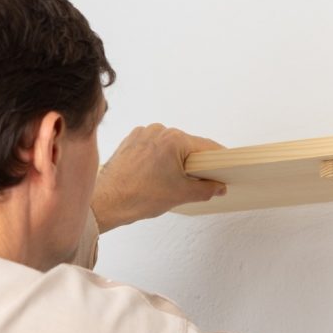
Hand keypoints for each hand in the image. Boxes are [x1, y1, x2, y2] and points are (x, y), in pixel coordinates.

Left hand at [91, 124, 227, 232]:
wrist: (108, 201)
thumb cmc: (138, 196)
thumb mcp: (182, 195)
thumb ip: (207, 189)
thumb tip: (218, 187)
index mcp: (174, 140)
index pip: (206, 146)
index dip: (218, 159)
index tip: (224, 166)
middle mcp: (159, 131)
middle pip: (188, 145)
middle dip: (194, 162)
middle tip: (195, 181)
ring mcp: (143, 134)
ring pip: (170, 145)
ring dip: (174, 160)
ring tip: (169, 181)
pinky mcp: (131, 140)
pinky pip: (154, 146)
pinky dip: (158, 158)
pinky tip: (155, 175)